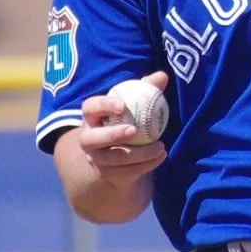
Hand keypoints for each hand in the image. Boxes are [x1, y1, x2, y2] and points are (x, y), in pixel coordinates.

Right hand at [77, 71, 169, 186]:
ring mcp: (96, 159)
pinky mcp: (107, 174)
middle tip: (134, 130)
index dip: (103, 106)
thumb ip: (147, 89)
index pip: (90, 107)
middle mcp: (88, 139)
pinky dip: (146, 165)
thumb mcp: (137, 104)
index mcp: (92, 116)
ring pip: (114, 158)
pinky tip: (160, 157)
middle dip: (112, 135)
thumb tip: (162, 76)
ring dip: (139, 153)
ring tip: (160, 147)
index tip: (123, 106)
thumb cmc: (128, 120)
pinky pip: (126, 172)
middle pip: (92, 139)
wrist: (122, 155)